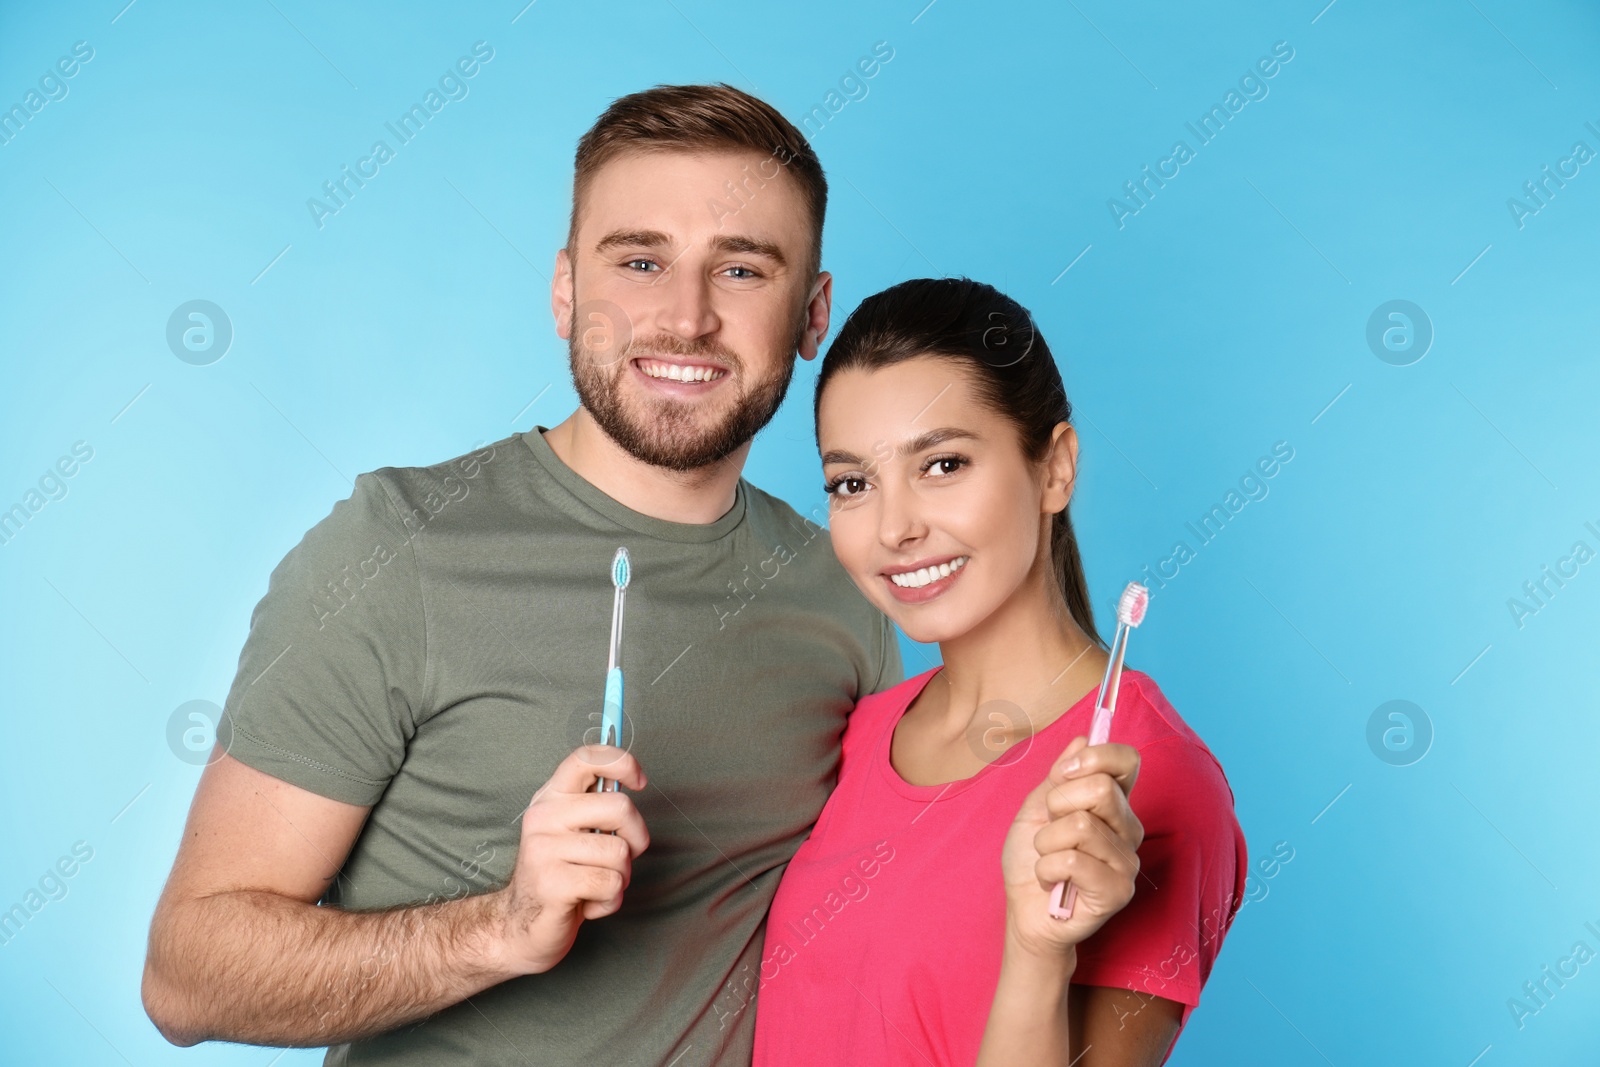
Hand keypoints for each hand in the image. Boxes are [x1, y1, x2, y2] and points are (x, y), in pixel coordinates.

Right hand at [488, 744, 649, 975]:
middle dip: (636, 838)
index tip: (640, 782)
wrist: (520, 927)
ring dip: (620, 876)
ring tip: (595, 885)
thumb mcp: (573, 833)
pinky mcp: (552, 884)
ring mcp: (544, 850)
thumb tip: (632, 779)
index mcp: (550, 798)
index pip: (585, 759)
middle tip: (621, 857)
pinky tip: (588, 903)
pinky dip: (610, 900)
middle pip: (619, 807)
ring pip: (619, 852)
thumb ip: (596, 806)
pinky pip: (611, 883)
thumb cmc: (560, 875)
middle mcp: (543, 818)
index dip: (621, 761)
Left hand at [1000, 736, 1141, 959]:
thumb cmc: (1031, 858)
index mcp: (1113, 803)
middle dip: (1058, 805)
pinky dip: (1047, 868)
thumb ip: (1060, 776)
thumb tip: (1082, 738)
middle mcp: (1128, 828)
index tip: (1064, 774)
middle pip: (1102, 789)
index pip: (1127, 761)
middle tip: (1050, 828)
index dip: (1096, 757)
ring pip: (1080, 826)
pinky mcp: (1118, 891)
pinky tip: (1053, 881)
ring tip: (1049, 859)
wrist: (1023, 910)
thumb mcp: (1036, 808)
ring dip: (1046, 843)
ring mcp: (1127, 861)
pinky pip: (1073, 861)